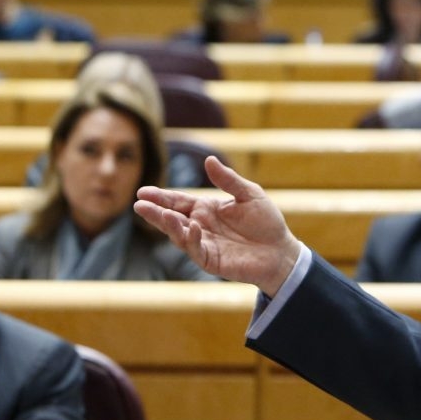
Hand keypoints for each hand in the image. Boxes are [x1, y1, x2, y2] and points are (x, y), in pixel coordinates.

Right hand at [135, 157, 302, 295]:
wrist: (281, 251)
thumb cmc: (266, 222)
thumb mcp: (249, 194)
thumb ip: (228, 180)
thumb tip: (208, 159)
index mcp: (205, 209)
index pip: (178, 202)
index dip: (161, 197)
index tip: (143, 192)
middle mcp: (200, 226)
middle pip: (172, 219)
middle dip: (155, 213)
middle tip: (139, 205)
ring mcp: (204, 245)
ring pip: (179, 235)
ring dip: (170, 226)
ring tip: (162, 215)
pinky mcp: (211, 261)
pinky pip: (196, 250)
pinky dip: (191, 239)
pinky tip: (192, 227)